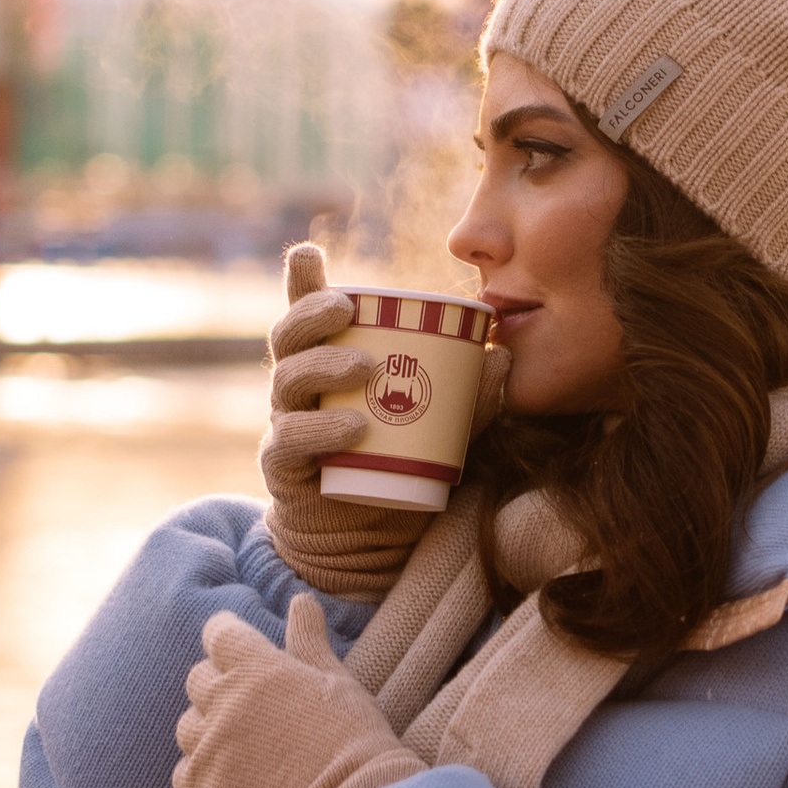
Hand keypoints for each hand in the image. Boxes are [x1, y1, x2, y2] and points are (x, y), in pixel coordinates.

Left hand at [174, 590, 421, 787]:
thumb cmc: (354, 743)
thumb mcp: (339, 682)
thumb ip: (309, 642)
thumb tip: (300, 601)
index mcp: (257, 667)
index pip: (219, 633)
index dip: (228, 636)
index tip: (237, 644)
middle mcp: (224, 701)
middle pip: (199, 678)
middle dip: (220, 684)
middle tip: (252, 704)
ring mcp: (207, 746)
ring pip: (188, 725)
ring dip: (209, 728)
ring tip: (244, 746)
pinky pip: (184, 771)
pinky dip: (203, 772)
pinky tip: (233, 779)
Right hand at [261, 240, 505, 596]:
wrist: (372, 536)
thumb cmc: (401, 463)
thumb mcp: (443, 426)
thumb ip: (469, 396)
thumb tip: (503, 358)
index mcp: (329, 360)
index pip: (307, 312)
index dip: (300, 280)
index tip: (307, 251)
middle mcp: (299, 385)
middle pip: (288, 335)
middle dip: (311, 313)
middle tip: (346, 308)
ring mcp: (286, 423)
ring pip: (288, 381)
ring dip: (323, 367)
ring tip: (365, 368)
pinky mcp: (284, 467)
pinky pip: (290, 441)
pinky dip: (321, 430)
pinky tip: (353, 429)